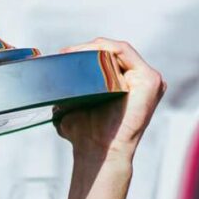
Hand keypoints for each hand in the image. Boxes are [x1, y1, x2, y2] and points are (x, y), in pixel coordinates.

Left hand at [54, 39, 165, 161]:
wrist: (96, 151)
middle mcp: (140, 80)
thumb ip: (68, 88)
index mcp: (128, 84)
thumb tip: (47, 73)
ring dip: (93, 47)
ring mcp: (149, 79)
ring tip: (72, 53)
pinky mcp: (150, 80)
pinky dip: (104, 48)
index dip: (85, 51)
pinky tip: (87, 54)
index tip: (62, 54)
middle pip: (112, 51)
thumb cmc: (85, 133)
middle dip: (87, 48)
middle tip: (65, 53)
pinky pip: (124, 52)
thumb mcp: (73, 104)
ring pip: (117, 49)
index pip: (108, 56)